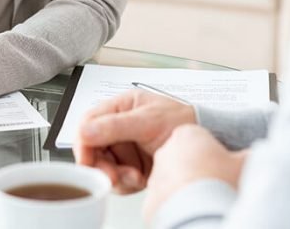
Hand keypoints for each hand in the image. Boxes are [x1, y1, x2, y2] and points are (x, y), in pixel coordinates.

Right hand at [74, 90, 195, 193]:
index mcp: (120, 106)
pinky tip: (140, 178)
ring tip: (136, 176)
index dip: (83, 142)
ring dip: (116, 176)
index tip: (87, 160)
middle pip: (92, 148)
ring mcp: (124, 146)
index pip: (88, 122)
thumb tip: (86, 131)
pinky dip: (126, 183)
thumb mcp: (148, 121)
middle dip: (102, 165)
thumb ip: (115, 126)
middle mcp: (118, 125)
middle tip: (114, 177)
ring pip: (103, 165)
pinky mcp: (131, 164)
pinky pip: (116, 178)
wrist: (206, 140)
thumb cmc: (182, 121)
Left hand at [143, 125, 247, 222]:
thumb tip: (262, 154)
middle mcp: (166, 152)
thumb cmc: (220, 186)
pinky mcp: (150, 201)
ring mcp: (156, 177)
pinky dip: (178, 209)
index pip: (199, 141)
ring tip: (206, 203)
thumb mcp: (245, 164)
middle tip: (216, 186)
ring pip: (174, 182)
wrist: (200, 217)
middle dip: (199, 172)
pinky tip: (193, 215)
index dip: (214, 156)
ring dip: (187, 191)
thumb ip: (250, 155)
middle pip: (185, 160)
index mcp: (187, 135)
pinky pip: (166, 204)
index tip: (223, 168)